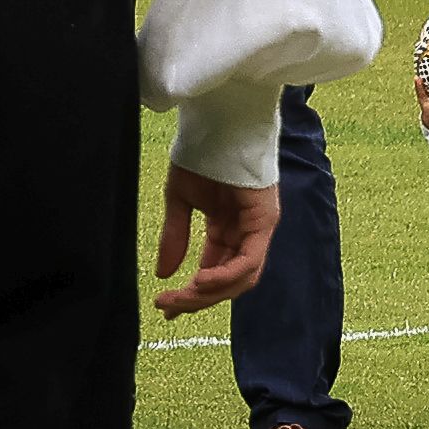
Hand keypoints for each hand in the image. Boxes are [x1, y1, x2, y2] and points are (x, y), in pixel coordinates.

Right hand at [153, 168, 279, 315]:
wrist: (217, 122)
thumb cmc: (200, 154)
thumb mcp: (179, 201)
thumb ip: (174, 238)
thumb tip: (163, 274)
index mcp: (227, 229)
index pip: (214, 272)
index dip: (191, 294)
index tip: (165, 306)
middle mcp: (246, 234)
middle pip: (229, 282)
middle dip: (198, 299)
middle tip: (167, 307)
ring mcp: (258, 229)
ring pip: (242, 278)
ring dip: (211, 294)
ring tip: (182, 297)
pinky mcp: (265, 221)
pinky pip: (249, 260)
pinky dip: (226, 276)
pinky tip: (200, 281)